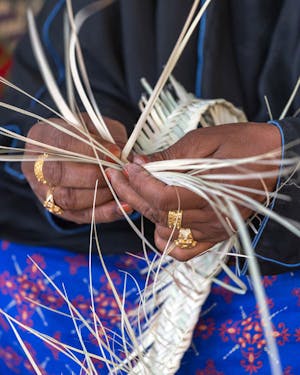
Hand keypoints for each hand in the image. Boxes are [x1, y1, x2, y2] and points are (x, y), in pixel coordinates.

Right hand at [22, 114, 132, 223]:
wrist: (70, 154)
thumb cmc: (84, 136)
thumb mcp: (95, 126)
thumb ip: (107, 135)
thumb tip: (122, 155)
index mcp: (42, 137)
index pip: (62, 143)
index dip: (90, 148)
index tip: (116, 152)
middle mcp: (35, 166)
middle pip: (59, 174)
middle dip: (95, 175)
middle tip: (119, 172)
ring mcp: (44, 191)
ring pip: (69, 198)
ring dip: (101, 194)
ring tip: (122, 187)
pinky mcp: (60, 210)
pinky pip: (82, 215)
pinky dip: (106, 212)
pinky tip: (124, 206)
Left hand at [107, 122, 280, 260]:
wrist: (273, 158)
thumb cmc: (241, 145)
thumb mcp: (204, 141)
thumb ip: (171, 156)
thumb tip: (140, 164)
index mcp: (211, 193)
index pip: (162, 197)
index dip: (139, 183)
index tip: (127, 167)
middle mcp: (212, 219)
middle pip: (159, 214)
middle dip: (132, 193)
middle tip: (118, 175)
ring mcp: (214, 231)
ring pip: (165, 233)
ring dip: (147, 213)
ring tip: (141, 192)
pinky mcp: (216, 235)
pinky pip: (183, 250)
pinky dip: (166, 238)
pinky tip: (162, 219)